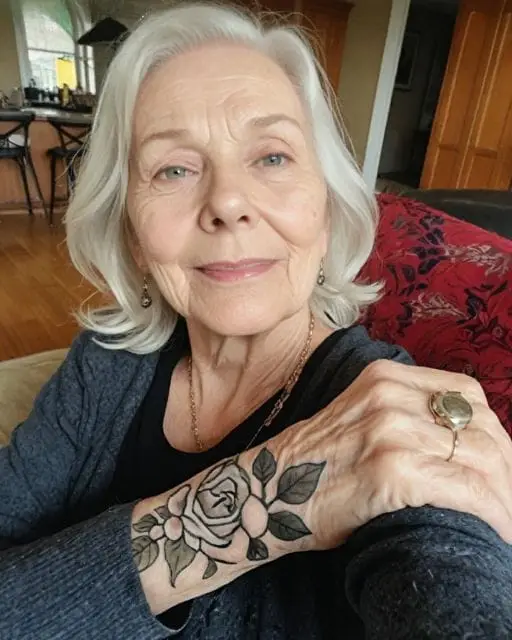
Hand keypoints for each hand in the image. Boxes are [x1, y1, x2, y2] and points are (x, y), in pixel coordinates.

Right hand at [275, 359, 511, 548]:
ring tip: (506, 522)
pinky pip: (465, 489)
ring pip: (481, 459)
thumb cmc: (316, 465)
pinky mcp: (389, 469)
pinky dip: (492, 513)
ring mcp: (388, 429)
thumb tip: (468, 441)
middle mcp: (388, 394)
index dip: (494, 433)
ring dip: (504, 496)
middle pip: (480, 427)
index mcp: (384, 377)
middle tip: (508, 501)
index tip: (500, 467)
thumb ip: (406, 414)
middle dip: (506, 470)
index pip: (468, 395)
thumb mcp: (358, 417)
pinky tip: (497, 532)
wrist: (266, 492)